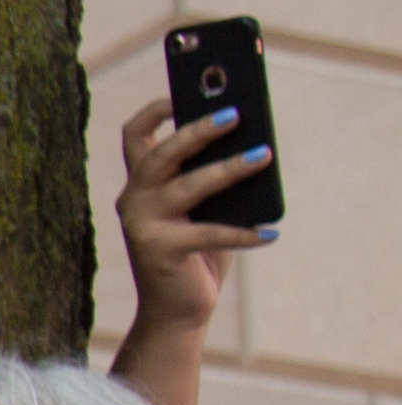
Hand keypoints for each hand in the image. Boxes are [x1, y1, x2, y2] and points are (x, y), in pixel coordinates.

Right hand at [119, 87, 274, 334]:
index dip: (156, 110)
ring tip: (263, 156)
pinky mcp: (158, 250)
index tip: (186, 93)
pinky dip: (243, 232)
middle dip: (198, 130)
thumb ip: (213, 180)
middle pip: (162, 152)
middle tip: (236, 115)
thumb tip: (254, 146)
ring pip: (188, 185)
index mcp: (141, 184)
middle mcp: (133, 199)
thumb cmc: (197, 254)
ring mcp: (142, 225)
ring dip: (229, 169)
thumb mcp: (204, 209)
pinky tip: (270, 232)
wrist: (176, 310)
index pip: (135, 136)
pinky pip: (209, 233)